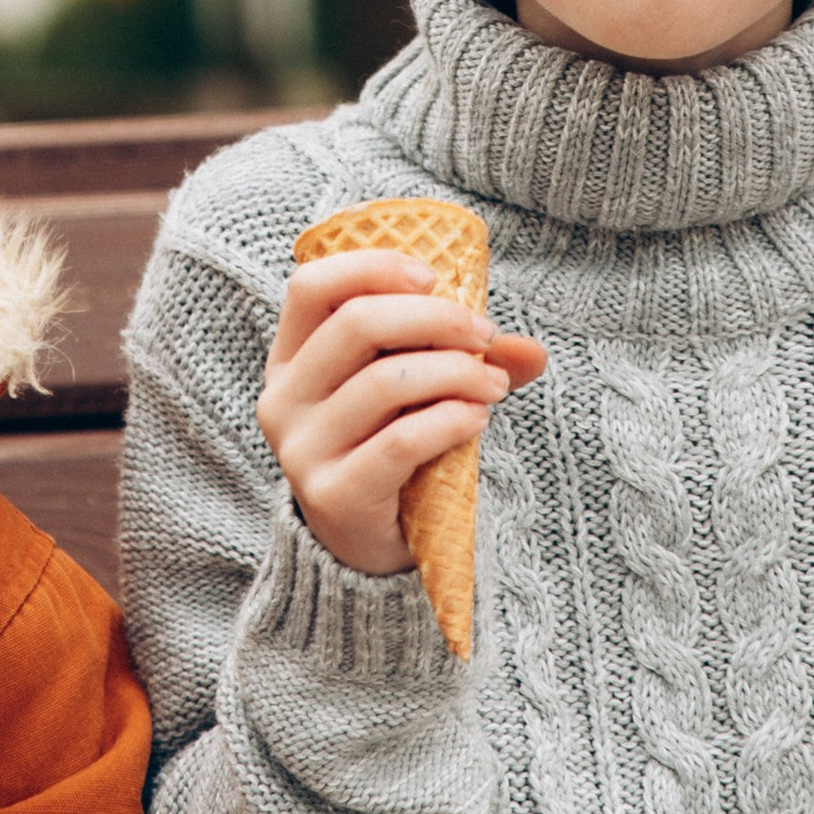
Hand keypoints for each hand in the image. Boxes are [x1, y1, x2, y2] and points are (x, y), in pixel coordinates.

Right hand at [257, 252, 546, 578]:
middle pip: (355, 324)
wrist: (363, 546)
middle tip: (485, 334)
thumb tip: (530, 350)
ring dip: (455, 372)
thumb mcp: (409, 393)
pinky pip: (401, 441)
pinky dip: (450, 419)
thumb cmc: (385, 448)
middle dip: (435, 319)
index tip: (432, 277)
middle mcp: (283, 399)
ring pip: (384, 381)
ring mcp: (302, 450)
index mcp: (290, 359)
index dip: (371, 267)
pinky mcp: (334, 495)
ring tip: (493, 384)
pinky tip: (476, 418)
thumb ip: (458, 360)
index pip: (311, 286)